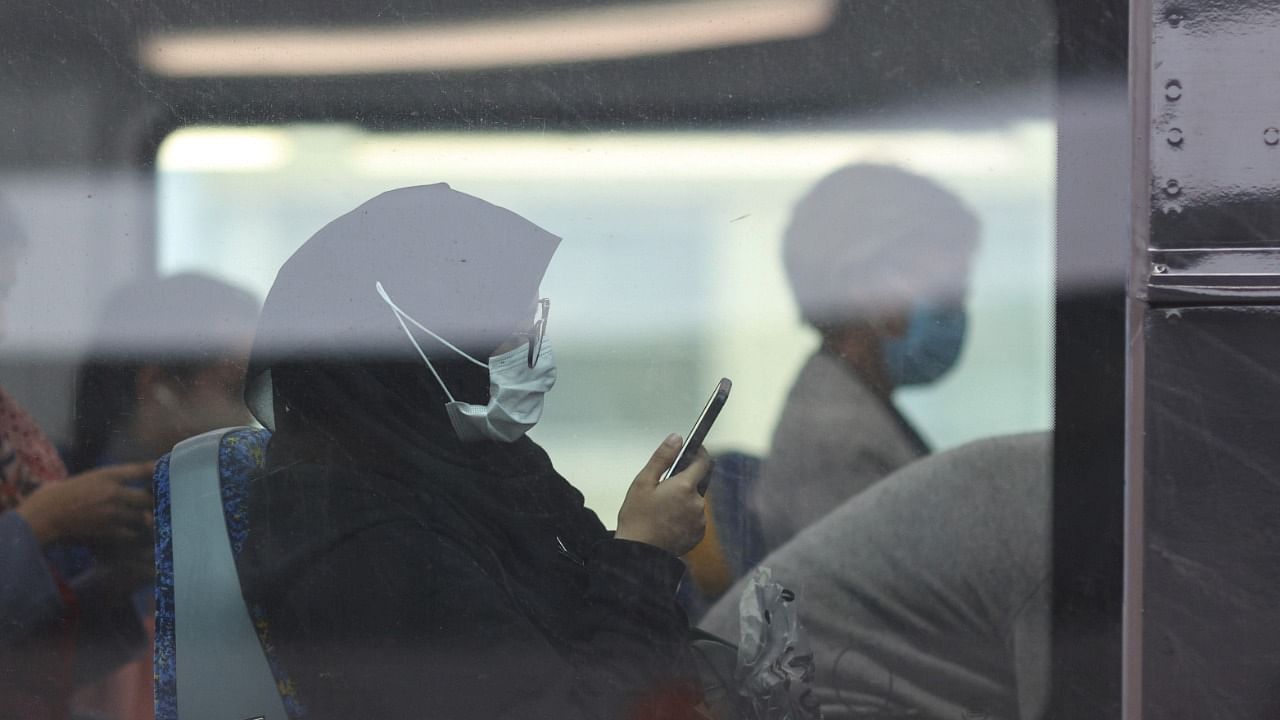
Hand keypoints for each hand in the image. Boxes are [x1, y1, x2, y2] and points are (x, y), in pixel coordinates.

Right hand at [15, 462, 153, 545]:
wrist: (41, 518)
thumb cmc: (56, 496)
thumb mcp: (85, 479)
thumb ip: (110, 480)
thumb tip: (131, 484)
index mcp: (107, 475)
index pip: (142, 470)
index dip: (159, 471)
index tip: (167, 473)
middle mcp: (114, 492)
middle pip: (149, 497)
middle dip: (155, 503)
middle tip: (161, 506)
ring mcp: (112, 513)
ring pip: (144, 517)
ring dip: (148, 520)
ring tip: (152, 523)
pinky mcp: (108, 532)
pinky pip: (132, 534)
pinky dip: (136, 535)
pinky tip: (136, 536)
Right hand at [616, 434, 710, 556]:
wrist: (638, 554)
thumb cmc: (636, 517)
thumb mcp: (643, 482)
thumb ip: (662, 458)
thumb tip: (677, 438)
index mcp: (685, 486)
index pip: (704, 461)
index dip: (700, 453)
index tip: (693, 450)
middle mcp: (698, 503)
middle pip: (699, 482)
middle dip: (686, 480)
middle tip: (664, 487)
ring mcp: (700, 520)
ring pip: (696, 501)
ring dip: (685, 499)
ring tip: (662, 509)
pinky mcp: (698, 534)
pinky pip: (695, 517)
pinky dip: (685, 515)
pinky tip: (667, 521)